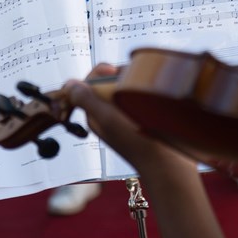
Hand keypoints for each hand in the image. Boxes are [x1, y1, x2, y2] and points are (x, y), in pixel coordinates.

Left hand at [67, 64, 197, 173]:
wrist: (168, 167)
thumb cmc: (138, 144)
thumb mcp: (108, 119)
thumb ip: (86, 100)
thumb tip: (70, 84)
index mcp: (95, 115)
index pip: (89, 83)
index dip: (99, 72)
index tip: (114, 70)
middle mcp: (108, 115)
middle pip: (107, 84)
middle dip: (120, 76)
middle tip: (134, 80)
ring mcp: (125, 118)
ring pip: (125, 89)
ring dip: (135, 84)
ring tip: (146, 89)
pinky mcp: (142, 120)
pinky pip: (139, 98)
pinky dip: (145, 93)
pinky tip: (154, 97)